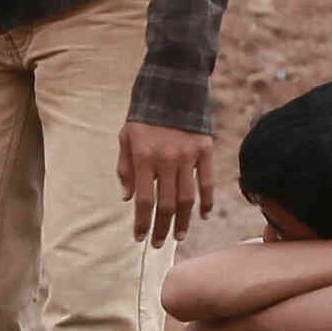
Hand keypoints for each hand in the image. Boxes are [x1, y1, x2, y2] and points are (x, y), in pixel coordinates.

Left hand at [121, 123, 217, 245]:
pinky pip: (207, 182)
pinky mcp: (205, 150)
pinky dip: (206, 201)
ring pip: (187, 198)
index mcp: (144, 157)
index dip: (142, 222)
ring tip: (179, 236)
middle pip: (166, 204)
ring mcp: (188, 156)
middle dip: (161, 228)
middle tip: (158, 244)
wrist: (172, 86)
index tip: (140, 238)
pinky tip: (203, 215)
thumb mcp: (126, 137)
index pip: (144, 200)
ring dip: (183, 222)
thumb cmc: (144, 115)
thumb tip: (128, 198)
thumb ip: (125, 168)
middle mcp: (167, 159)